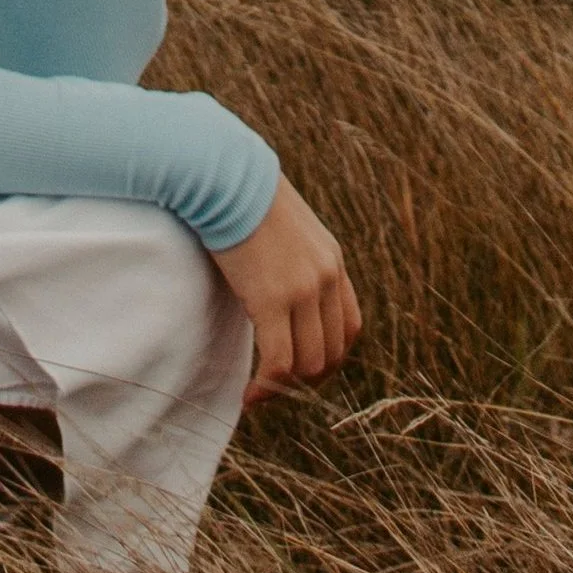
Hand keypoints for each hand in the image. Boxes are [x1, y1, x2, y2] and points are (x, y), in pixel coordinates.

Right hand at [207, 179, 362, 409]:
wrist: (222, 175)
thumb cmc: (240, 196)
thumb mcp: (282, 227)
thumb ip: (289, 257)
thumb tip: (270, 280)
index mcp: (331, 261)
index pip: (349, 328)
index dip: (328, 357)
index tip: (299, 368)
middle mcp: (325, 278)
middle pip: (332, 353)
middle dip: (306, 380)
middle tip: (275, 387)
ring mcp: (302, 289)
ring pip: (307, 364)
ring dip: (285, 389)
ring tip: (260, 394)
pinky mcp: (272, 298)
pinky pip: (278, 362)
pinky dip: (267, 388)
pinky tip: (250, 396)